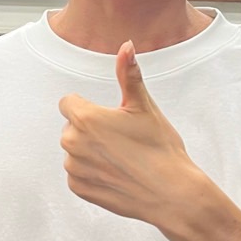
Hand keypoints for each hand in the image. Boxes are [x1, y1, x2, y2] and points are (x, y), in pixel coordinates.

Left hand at [59, 41, 213, 229]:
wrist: (171, 193)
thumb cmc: (159, 149)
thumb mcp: (144, 106)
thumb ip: (128, 74)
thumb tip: (126, 46)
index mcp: (85, 118)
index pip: (69, 102)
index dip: (89, 107)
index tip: (109, 117)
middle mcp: (72, 143)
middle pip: (72, 127)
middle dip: (90, 129)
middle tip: (121, 139)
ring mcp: (74, 168)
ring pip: (75, 151)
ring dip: (90, 151)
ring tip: (121, 158)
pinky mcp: (78, 188)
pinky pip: (78, 174)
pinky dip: (92, 173)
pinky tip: (116, 174)